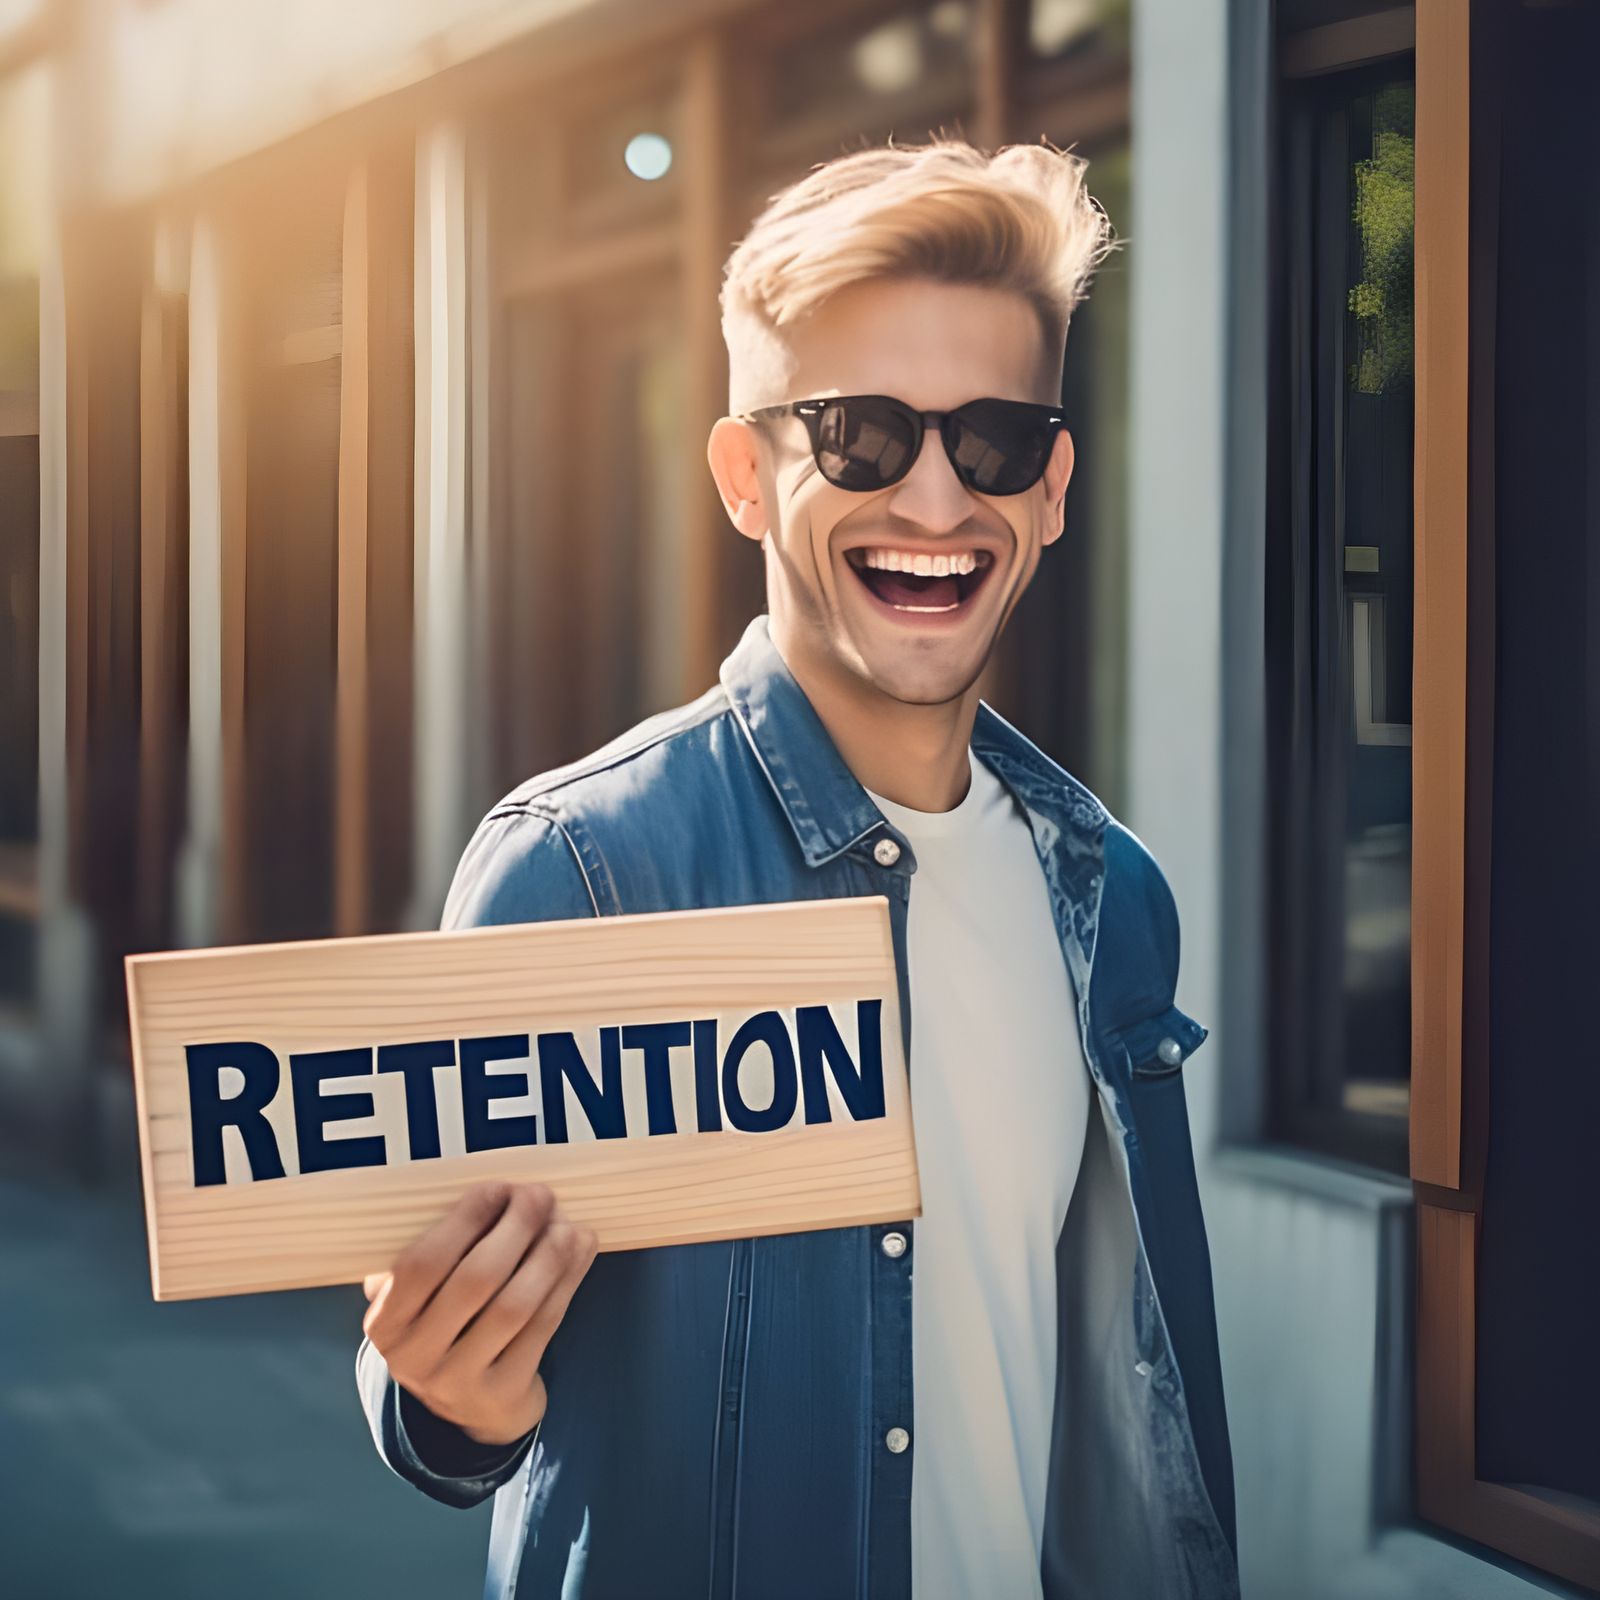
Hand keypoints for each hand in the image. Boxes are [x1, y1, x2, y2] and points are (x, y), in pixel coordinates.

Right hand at [362, 1181, 597, 1446]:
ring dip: (548, 1254)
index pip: (420, 1264)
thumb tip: (497, 1191)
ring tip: (567, 1224)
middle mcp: (414, 1357)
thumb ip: (441, 1249)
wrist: (468, 1406)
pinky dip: (566, 1282)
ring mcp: (459, 1381)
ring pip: (514, 1306)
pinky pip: (543, 1328)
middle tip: (540, 1195)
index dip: (464, 1220)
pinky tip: (580, 1252)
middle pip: (474, 1281)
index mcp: (385, 1322)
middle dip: (515, 1228)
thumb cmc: (448, 1324)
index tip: (497, 1188)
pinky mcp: (503, 1393)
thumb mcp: (421, 1295)